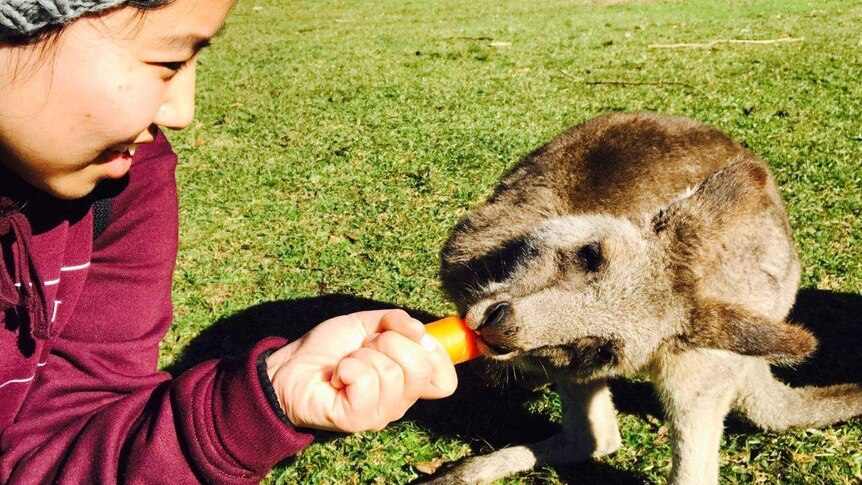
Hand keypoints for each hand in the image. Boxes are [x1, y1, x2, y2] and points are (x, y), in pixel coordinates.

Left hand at [265, 309, 457, 431]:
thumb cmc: (329, 349)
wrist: (290, 366)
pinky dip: (347, 368)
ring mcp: (380, 413)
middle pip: (421, 369)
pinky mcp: (357, 419)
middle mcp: (399, 401)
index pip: (446, 380)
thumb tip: (419, 330)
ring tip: (347, 361)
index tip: (412, 335)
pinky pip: (366, 382)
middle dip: (389, 342)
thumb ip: (396, 322)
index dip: (435, 353)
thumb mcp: (367, 324)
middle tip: (365, 346)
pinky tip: (337, 376)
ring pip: (391, 372)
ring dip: (362, 355)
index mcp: (407, 381)